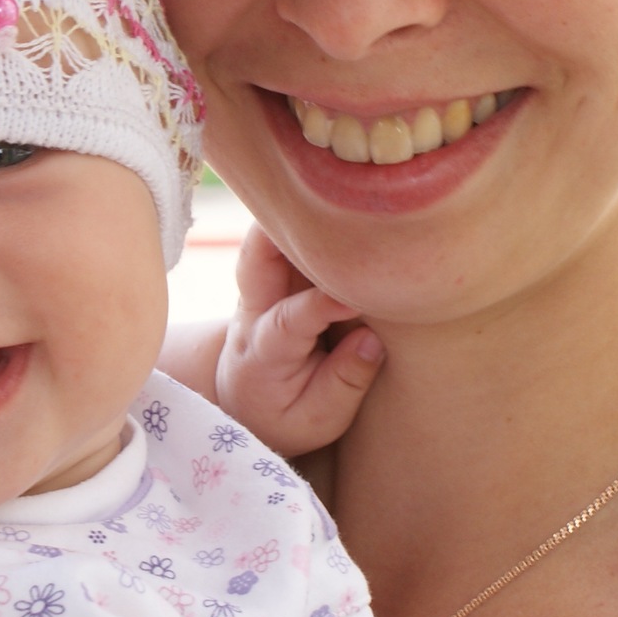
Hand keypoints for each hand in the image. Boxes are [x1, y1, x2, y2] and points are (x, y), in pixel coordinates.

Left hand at [215, 227, 385, 456]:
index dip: (321, 305)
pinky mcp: (274, 273)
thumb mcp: (315, 420)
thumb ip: (344, 384)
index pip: (288, 320)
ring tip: (338, 196)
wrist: (245, 399)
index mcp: (262, 351)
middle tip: (322, 207)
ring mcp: (261, 285)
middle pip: (255, 259)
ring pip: (266, 238)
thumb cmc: (285, 412)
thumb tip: (372, 341)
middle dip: (279, 229)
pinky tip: (339, 205)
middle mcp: (254, 308)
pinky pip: (283, 237)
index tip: (355, 295)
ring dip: (295, 215)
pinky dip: (305, 219)